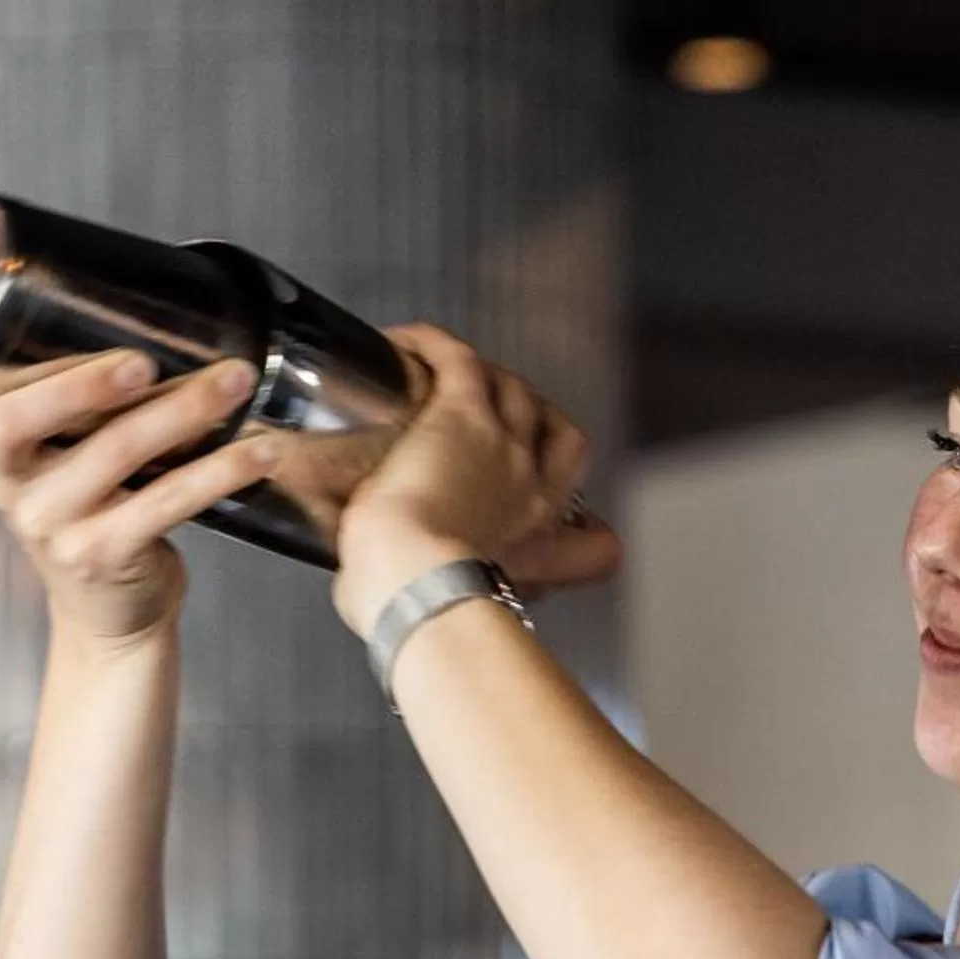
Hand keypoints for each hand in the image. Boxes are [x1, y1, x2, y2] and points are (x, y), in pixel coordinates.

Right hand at [0, 278, 274, 645]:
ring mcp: (48, 521)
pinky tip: (260, 450)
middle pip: (6, 421)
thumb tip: (132, 289)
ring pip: (111, 455)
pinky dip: (221, 471)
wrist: (113, 615)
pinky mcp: (101, 555)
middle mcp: (3, 478)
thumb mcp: (55, 448)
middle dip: (76, 383)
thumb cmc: (91, 509)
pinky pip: (167, 503)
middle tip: (143, 360)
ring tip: (236, 380)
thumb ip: (61, 383)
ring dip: (183, 411)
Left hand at [331, 322, 622, 635]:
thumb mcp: (439, 613)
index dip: (586, 528)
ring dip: (490, 383)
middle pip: (569, 441)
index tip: (565, 531)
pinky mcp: (463, 413)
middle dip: (543, 431)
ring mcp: (506, 448)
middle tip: (501, 428)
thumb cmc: (416, 606)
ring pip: (518, 392)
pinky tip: (405, 345)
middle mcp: (532, 496)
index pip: (599, 542)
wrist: (413, 581)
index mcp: (534, 552)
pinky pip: (460, 360)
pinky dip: (434, 347)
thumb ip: (414, 598)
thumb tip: (360, 592)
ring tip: (448, 382)